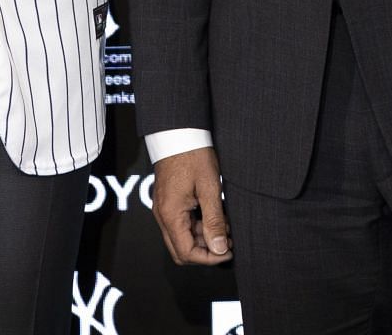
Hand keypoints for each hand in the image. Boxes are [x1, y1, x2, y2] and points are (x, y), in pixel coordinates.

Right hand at [150, 146, 231, 264]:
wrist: (178, 133)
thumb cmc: (193, 156)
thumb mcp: (210, 188)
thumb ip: (215, 221)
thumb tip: (219, 248)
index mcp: (170, 215)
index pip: (186, 253)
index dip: (209, 258)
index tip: (228, 251)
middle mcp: (163, 216)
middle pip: (181, 250)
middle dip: (205, 251)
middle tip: (227, 241)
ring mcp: (164, 209)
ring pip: (182, 238)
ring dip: (203, 237)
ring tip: (225, 225)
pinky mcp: (168, 202)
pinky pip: (181, 224)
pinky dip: (198, 226)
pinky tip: (214, 215)